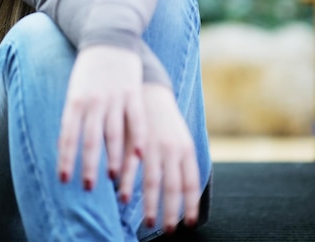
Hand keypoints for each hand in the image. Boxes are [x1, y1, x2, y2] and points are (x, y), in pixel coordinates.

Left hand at [57, 45, 144, 190]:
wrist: (108, 37)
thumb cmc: (88, 69)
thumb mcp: (74, 90)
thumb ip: (73, 116)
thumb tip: (65, 147)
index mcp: (75, 100)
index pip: (68, 134)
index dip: (66, 158)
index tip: (64, 179)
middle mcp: (94, 100)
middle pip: (91, 138)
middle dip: (89, 165)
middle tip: (88, 187)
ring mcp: (115, 97)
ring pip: (114, 133)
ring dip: (113, 158)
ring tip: (111, 179)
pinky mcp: (132, 93)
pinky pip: (136, 120)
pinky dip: (137, 138)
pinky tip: (139, 156)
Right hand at [119, 83, 200, 232]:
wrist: (149, 88)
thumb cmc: (165, 119)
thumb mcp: (181, 138)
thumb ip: (184, 162)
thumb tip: (187, 193)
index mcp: (185, 148)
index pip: (191, 182)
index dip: (190, 205)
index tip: (189, 223)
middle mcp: (171, 148)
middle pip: (172, 187)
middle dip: (170, 212)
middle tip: (168, 230)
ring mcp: (152, 144)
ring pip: (152, 180)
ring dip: (150, 205)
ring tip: (149, 223)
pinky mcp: (133, 139)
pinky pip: (131, 166)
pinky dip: (128, 184)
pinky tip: (125, 198)